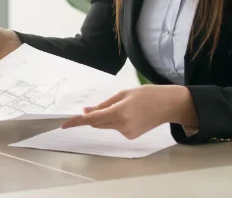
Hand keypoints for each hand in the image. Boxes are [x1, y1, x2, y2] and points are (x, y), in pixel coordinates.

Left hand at [60, 85, 196, 139]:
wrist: (168, 105)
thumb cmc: (146, 94)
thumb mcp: (123, 94)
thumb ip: (103, 104)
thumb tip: (86, 112)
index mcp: (119, 113)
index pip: (92, 119)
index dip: (77, 122)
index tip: (64, 125)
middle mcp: (122, 126)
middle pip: (97, 123)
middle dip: (92, 116)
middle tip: (94, 106)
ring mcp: (127, 133)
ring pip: (106, 125)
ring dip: (105, 118)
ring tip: (123, 107)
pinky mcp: (131, 137)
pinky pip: (115, 128)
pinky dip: (115, 121)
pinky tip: (130, 114)